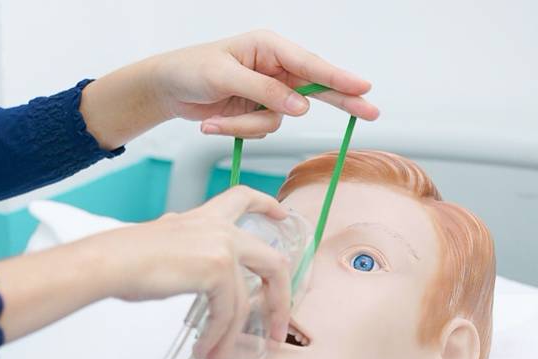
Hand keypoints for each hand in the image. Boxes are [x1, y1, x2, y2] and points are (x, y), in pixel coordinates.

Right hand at [81, 185, 292, 358]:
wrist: (110, 262)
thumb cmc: (124, 259)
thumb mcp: (163, 244)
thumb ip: (186, 249)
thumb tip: (191, 266)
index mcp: (204, 218)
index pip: (242, 197)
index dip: (267, 205)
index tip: (282, 216)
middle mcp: (219, 228)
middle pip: (272, 261)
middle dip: (280, 300)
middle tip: (277, 328)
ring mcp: (222, 247)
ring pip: (245, 301)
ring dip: (234, 338)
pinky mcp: (217, 270)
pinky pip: (228, 313)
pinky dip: (218, 338)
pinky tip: (205, 352)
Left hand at [150, 29, 380, 137]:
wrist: (166, 89)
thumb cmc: (191, 70)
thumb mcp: (224, 77)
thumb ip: (263, 91)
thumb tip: (301, 107)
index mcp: (269, 47)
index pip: (310, 64)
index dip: (338, 77)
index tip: (364, 87)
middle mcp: (274, 68)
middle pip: (316, 88)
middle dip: (340, 100)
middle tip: (371, 111)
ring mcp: (267, 93)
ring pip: (277, 121)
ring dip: (244, 125)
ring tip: (212, 120)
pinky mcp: (255, 112)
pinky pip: (258, 130)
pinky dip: (234, 130)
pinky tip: (210, 121)